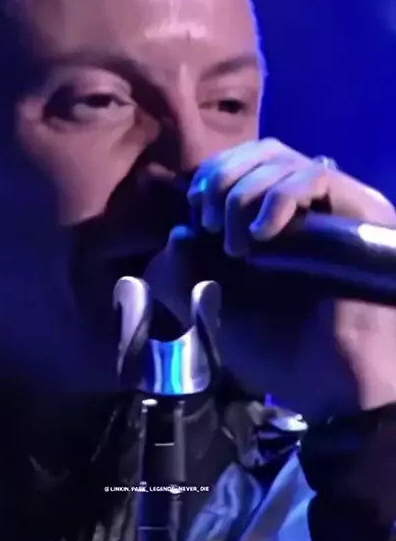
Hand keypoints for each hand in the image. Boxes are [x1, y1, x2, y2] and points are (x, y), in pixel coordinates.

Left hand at [145, 139, 395, 420]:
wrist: (334, 390)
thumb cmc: (281, 354)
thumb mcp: (215, 313)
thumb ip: (186, 276)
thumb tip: (178, 233)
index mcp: (276, 223)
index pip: (244, 164)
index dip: (213, 176)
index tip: (195, 214)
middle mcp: (309, 208)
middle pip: (262, 151)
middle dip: (222, 177)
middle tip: (210, 221)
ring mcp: (337, 209)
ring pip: (284, 159)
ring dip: (245, 193)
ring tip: (237, 244)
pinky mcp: (363, 214)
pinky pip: (316, 176)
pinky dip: (279, 195)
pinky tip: (262, 233)